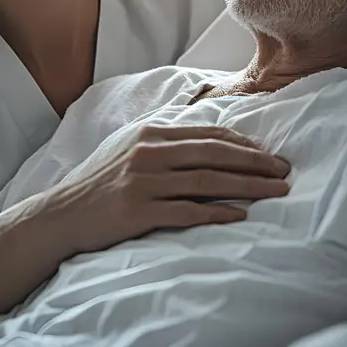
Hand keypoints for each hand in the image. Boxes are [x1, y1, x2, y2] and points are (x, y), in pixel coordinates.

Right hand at [37, 124, 289, 259]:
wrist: (61, 215)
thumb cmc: (100, 182)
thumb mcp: (128, 147)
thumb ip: (163, 138)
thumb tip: (204, 129)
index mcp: (150, 133)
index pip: (207, 135)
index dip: (243, 144)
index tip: (268, 154)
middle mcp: (148, 152)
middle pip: (213, 155)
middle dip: (255, 163)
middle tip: (285, 170)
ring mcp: (143, 182)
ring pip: (207, 181)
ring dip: (248, 187)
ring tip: (276, 192)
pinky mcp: (137, 211)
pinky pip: (187, 212)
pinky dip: (217, 214)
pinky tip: (240, 216)